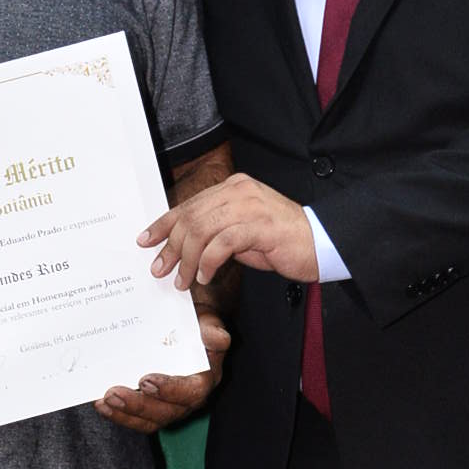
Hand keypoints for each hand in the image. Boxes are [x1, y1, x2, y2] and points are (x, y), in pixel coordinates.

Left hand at [97, 309, 228, 431]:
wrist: (186, 328)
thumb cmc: (195, 324)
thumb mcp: (207, 321)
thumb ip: (211, 330)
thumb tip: (218, 338)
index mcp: (206, 378)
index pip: (192, 391)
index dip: (169, 389)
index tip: (146, 380)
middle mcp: (189, 398)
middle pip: (166, 412)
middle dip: (138, 405)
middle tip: (113, 393)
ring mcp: (171, 407)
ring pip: (150, 421)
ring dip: (124, 414)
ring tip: (104, 400)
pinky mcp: (154, 410)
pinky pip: (137, 419)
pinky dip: (118, 414)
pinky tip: (100, 403)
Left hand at [141, 177, 317, 290]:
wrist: (322, 242)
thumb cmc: (280, 241)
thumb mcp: (241, 232)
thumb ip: (215, 231)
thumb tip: (184, 246)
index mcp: (232, 187)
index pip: (189, 204)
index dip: (164, 223)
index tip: (146, 241)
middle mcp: (239, 190)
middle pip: (191, 217)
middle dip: (171, 246)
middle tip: (161, 269)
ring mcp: (250, 205)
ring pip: (202, 229)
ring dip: (187, 259)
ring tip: (183, 280)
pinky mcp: (260, 225)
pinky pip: (222, 243)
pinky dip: (209, 262)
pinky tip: (206, 276)